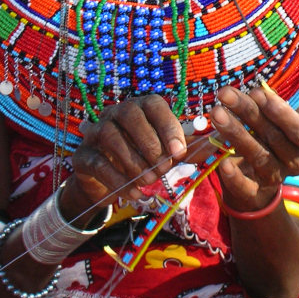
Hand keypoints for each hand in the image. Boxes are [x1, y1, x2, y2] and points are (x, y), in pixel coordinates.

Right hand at [64, 95, 186, 220]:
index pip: (154, 105)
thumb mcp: (165, 151)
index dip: (167, 126)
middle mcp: (116, 112)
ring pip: (111, 137)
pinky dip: (118, 180)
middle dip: (150, 143)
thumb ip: (186, 146)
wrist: (107, 180)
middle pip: (130, 115)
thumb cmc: (142, 158)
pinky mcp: (83, 155)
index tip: (179, 152)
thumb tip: (215, 144)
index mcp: (140, 106)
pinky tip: (134, 193)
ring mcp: (95, 131)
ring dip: (134, 161)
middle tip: (164, 168)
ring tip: (150, 181)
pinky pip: (98, 163)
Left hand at [209, 84, 298, 212]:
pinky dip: (235, 177)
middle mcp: (296, 163)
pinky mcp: (256, 195)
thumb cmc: (271, 137)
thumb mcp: (277, 121)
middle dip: (249, 113)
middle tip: (225, 94)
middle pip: (274, 137)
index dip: (281, 112)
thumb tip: (257, 93)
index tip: (257, 93)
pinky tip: (223, 164)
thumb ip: (269, 107)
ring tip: (217, 114)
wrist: (263, 179)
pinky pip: (247, 188)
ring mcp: (277, 179)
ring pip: (258, 156)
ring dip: (236, 134)